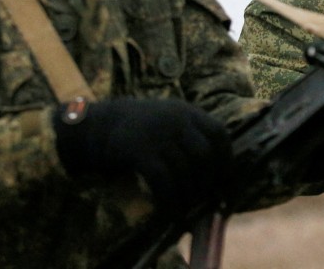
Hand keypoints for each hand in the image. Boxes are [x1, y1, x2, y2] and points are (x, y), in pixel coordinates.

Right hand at [52, 98, 230, 219]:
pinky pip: (163, 181)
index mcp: (187, 112)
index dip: (226, 158)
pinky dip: (170, 199)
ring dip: (188, 194)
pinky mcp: (139, 151)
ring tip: (186, 208)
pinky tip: (170, 210)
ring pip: (185, 171)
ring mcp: (157, 135)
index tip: (225, 178)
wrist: (97, 124)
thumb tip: (215, 175)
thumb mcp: (168, 120)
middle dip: (208, 181)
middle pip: (205, 155)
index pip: (219, 133)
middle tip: (204, 197)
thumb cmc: (138, 129)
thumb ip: (189, 137)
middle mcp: (175, 120)